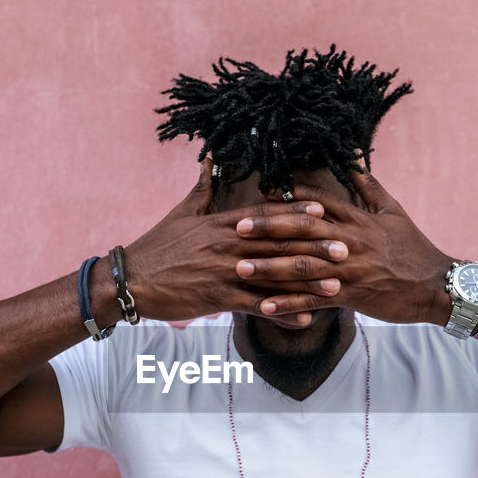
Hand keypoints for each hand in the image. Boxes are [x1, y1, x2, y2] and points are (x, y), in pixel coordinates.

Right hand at [123, 158, 348, 324]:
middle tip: (346, 248)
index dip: (296, 213)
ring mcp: (225, 273)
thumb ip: (204, 187)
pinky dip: (283, 314)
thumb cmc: (158, 246)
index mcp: (223, 224)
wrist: (131, 280)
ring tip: (336, 286)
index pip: (265, 216)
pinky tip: (305, 319)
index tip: (324, 211)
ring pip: (274, 277)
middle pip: (279, 245)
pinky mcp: (219, 298)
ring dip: (308, 283)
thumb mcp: (182, 213)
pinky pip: (258, 307)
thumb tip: (211, 158)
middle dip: (315, 247)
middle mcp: (229, 246)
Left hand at [232, 164, 453, 324]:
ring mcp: (348, 270)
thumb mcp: (393, 211)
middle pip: (303, 230)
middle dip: (268, 228)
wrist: (436, 286)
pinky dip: (288, 303)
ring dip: (269, 268)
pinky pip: (313, 300)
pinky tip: (263, 305)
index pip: (318, 203)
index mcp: (357, 219)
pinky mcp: (351, 296)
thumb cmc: (414, 249)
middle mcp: (349, 242)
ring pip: (303, 266)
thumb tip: (351, 158)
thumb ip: (368, 186)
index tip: (262, 193)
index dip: (288, 198)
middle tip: (238, 227)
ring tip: (240, 267)